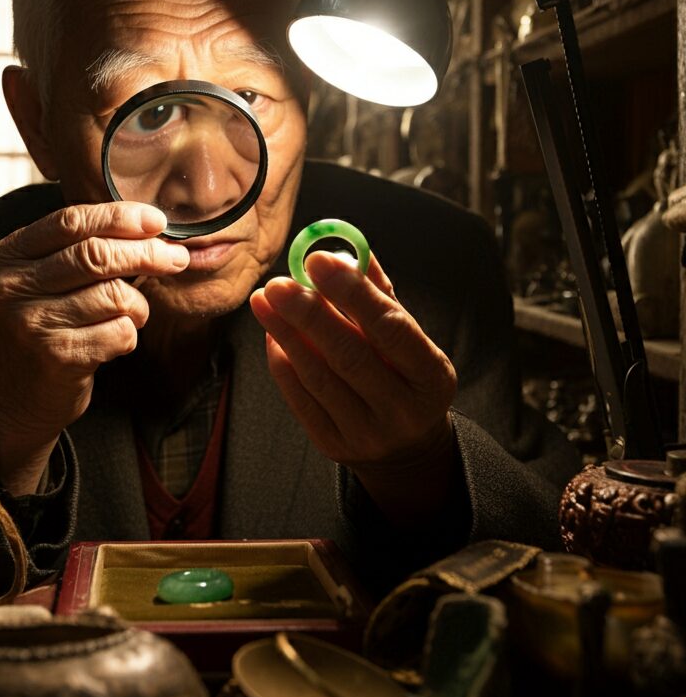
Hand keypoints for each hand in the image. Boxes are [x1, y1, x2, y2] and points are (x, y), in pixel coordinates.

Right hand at [0, 202, 188, 493]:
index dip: (119, 217)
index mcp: (9, 254)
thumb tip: (152, 226)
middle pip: (95, 255)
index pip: (71, 221)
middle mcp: (13, 286)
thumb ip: (82, 247)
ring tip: (133, 312)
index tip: (157, 220)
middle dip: (146, 253)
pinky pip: (119, 332)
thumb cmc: (47, 323)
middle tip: (177, 258)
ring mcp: (32, 322)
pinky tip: (115, 339)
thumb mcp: (46, 277)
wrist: (19, 393)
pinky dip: (129, 333)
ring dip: (138, 304)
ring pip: (114, 295)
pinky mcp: (57, 356)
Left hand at [250, 250, 457, 526]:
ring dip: (286, 333)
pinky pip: (300, 399)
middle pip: (350, 356)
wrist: (405, 447)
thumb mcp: (408, 337)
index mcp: (432, 376)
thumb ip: (378, 294)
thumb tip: (345, 249)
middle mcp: (403, 410)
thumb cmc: (403, 374)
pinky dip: (282, 362)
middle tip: (280, 282)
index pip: (392, 329)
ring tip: (264, 299)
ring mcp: (367, 433)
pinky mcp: (334, 445)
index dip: (353, 293)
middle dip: (310, 314)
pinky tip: (272, 333)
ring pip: (318, 377)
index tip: (318, 260)